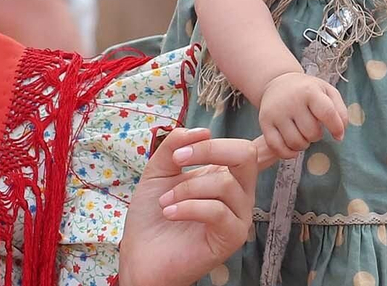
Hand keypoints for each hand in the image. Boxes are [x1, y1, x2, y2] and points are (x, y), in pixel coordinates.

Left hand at [118, 127, 259, 285]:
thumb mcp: (158, 171)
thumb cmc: (152, 216)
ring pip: (226, 184)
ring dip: (187, 188)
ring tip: (165, 202)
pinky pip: (218, 211)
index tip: (183, 152)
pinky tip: (170, 213)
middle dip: (210, 150)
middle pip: (246, 154)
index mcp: (225, 174)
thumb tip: (201, 131)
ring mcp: (238, 216)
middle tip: (179, 159)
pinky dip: (189, 207)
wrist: (139, 256)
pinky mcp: (232, 238)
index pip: (245, 146)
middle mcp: (238, 193)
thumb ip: (175, 146)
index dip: (222, 140)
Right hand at [257, 72, 346, 159]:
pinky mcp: (264, 123)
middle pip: (311, 133)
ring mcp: (276, 112)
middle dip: (316, 135)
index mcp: (309, 90)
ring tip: (303, 134)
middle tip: (313, 127)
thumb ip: (340, 111)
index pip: (327, 113)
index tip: (338, 135)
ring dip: (303, 144)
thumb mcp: (327, 92)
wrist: (278, 82)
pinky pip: (277, 148)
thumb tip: (339, 136)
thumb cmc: (307, 90)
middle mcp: (291, 101)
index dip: (336, 128)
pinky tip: (293, 147)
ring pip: (295, 143)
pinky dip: (288, 153)